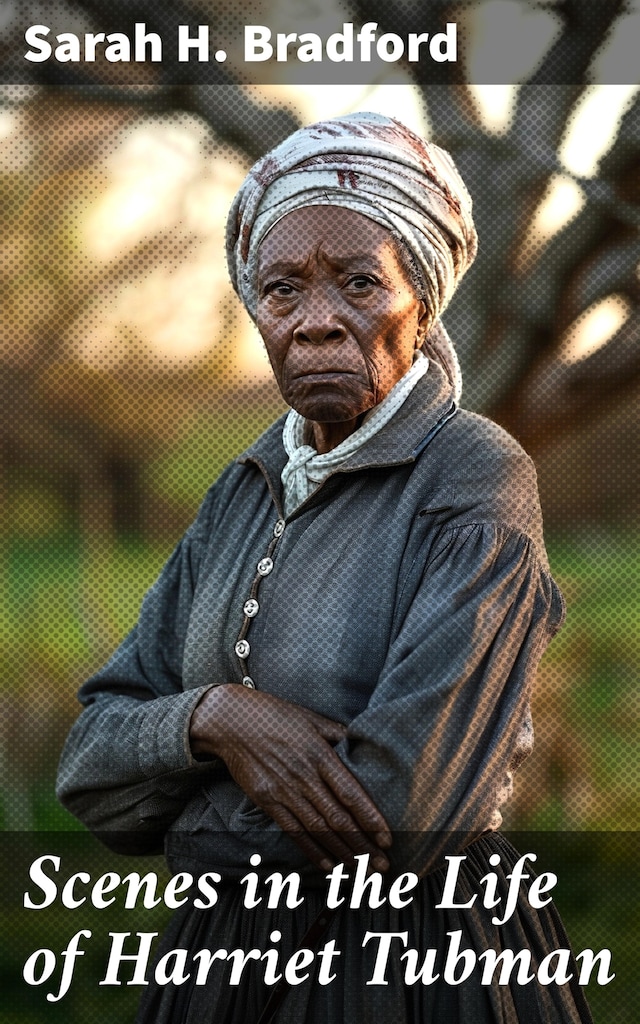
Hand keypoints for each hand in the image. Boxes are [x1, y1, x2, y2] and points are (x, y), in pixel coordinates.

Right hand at [190, 685, 390, 871]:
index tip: (387, 838)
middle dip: (362, 845)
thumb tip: (359, 743)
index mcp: (319, 754)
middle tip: (382, 866)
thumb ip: (336, 733)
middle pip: (338, 818)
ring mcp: (284, 791)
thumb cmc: (274, 714)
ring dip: (342, 854)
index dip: (370, 818)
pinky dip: (311, 850)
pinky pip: (293, 831)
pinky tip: (328, 866)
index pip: (350, 793)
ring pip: (318, 830)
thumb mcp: (310, 717)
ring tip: (362, 872)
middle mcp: (304, 776)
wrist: (231, 721)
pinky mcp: (267, 801)